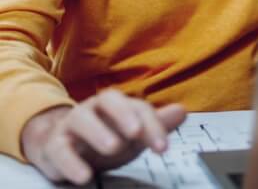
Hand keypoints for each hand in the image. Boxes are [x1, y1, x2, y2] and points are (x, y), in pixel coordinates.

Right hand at [21, 90, 186, 185]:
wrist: (62, 147)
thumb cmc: (105, 137)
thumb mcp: (133, 134)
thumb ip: (156, 124)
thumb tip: (182, 111)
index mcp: (117, 103)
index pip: (138, 107)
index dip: (152, 125)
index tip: (163, 147)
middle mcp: (94, 108)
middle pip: (108, 100)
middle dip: (123, 114)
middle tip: (137, 132)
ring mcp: (72, 124)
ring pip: (82, 119)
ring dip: (98, 132)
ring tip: (114, 148)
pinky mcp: (55, 145)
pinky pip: (60, 149)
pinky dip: (71, 163)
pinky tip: (85, 176)